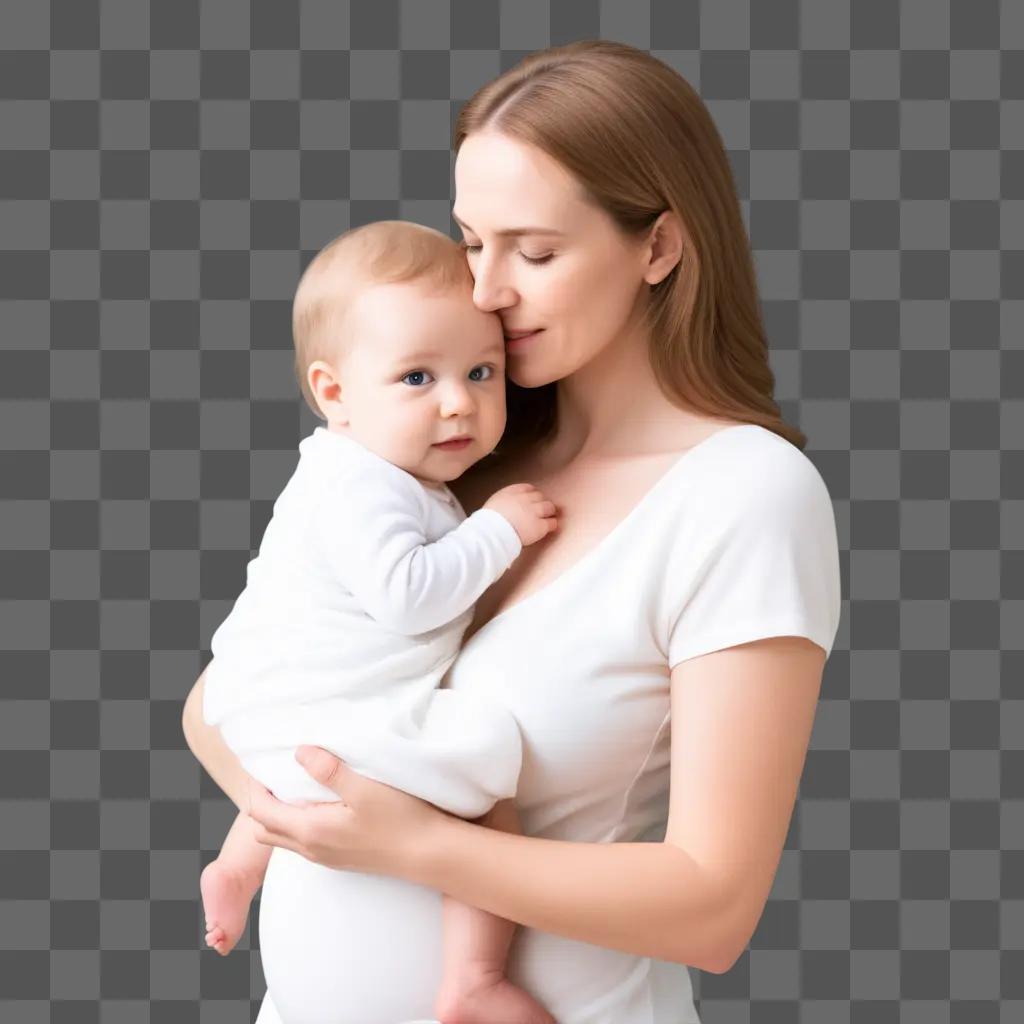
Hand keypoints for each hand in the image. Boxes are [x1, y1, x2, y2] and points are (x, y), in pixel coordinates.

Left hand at [245, 746, 448, 877]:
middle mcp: (312, 849)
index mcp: (311, 831)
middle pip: (264, 829)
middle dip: (261, 802)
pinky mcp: (339, 859)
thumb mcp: (365, 788)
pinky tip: (320, 804)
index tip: (263, 764)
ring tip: (295, 785)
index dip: (255, 787)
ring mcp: (325, 858)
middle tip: (274, 774)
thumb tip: (300, 752)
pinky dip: (297, 823)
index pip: (261, 812)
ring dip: (279, 814)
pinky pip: (303, 842)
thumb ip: (329, 770)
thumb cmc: (401, 820)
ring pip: (284, 838)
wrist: (429, 855)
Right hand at [483, 483, 557, 545]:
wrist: (491, 532)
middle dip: (540, 503)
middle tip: (539, 511)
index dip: (532, 495)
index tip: (532, 500)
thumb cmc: (488, 521)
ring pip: (549, 507)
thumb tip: (508, 506)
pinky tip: (549, 528)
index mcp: (512, 492)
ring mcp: (534, 511)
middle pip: (540, 497)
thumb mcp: (494, 503)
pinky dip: (551, 524)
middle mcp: (525, 499)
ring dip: (548, 512)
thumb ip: (505, 501)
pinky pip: (552, 522)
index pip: (528, 488)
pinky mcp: (540, 525)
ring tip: (546, 518)